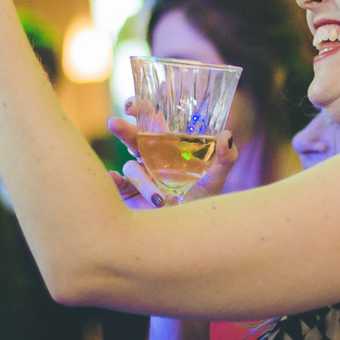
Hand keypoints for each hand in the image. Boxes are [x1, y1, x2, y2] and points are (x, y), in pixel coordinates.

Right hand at [109, 100, 238, 205]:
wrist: (191, 232)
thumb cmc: (202, 203)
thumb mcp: (216, 180)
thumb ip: (225, 158)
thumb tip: (226, 134)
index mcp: (167, 148)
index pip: (150, 122)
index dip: (141, 109)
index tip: (134, 106)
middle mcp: (149, 159)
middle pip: (132, 138)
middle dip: (123, 130)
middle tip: (114, 122)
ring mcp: (137, 177)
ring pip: (131, 169)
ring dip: (143, 182)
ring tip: (160, 201)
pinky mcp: (128, 196)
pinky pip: (116, 187)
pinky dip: (113, 184)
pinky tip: (114, 182)